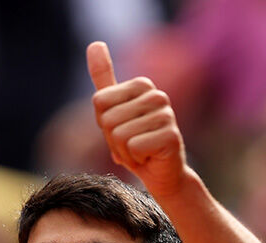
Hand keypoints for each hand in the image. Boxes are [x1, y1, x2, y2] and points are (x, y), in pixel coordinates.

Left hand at [88, 41, 187, 198]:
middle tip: (131, 145)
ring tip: (141, 152)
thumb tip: (94, 44)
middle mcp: (157, 95)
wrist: (162, 175)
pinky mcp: (171, 136)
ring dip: (124, 152)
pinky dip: (136, 160)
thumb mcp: (113, 111)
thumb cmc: (135, 144)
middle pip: (108, 119)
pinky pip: (134, 147)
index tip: (122, 130)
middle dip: (113, 140)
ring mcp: (166, 115)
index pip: (99, 102)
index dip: (104, 124)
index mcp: (142, 84)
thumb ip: (104, 79)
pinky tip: (149, 158)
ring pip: (119, 135)